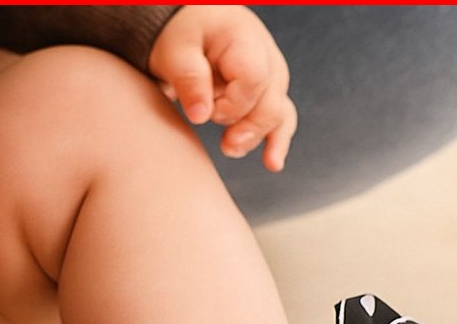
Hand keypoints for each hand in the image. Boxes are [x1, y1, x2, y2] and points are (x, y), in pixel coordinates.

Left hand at [148, 5, 296, 171]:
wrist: (189, 27)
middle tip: (225, 145)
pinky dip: (276, 141)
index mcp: (246, 40)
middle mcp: (267, 57)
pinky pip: (280, 118)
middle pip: (271, 102)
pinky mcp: (266, 93)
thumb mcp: (176, 51)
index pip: (253, 82)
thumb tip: (200, 116)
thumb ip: (190, 80)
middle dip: (249, 129)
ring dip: (258, 137)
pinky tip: (272, 163)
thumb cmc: (183, 34)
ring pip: (278, 114)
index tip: (207, 110)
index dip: (233, 105)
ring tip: (232, 150)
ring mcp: (270, 76)